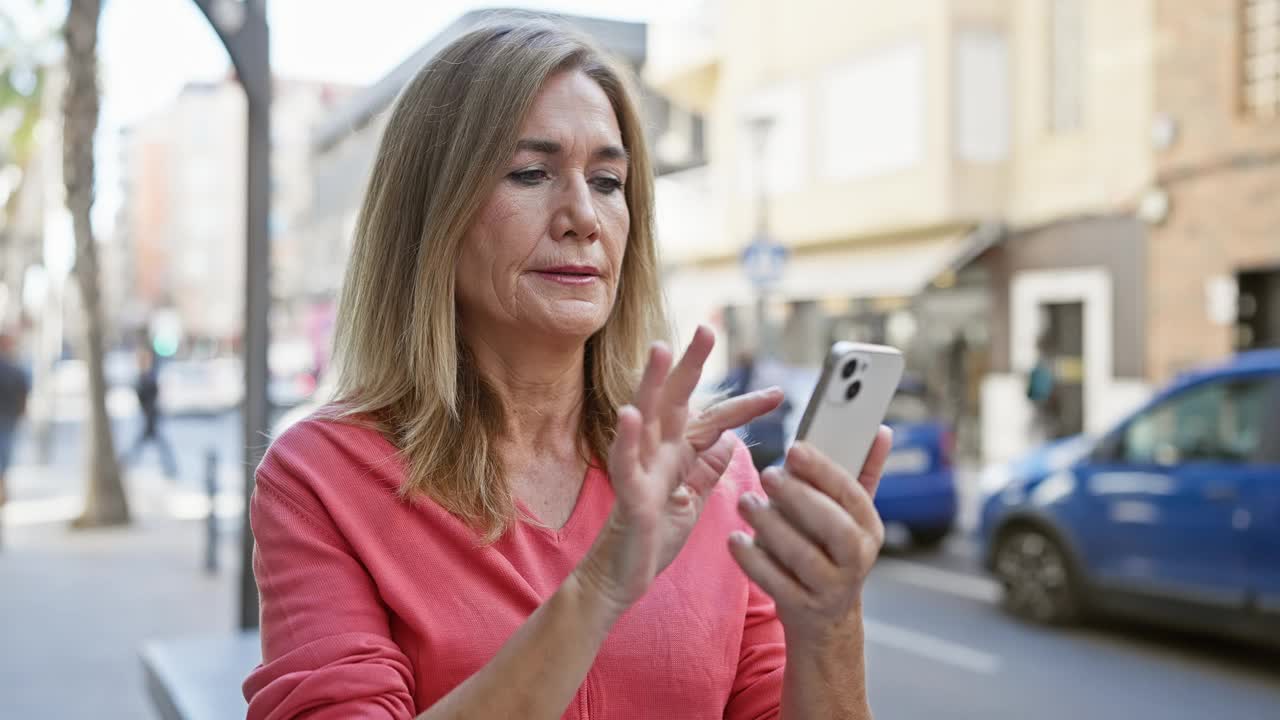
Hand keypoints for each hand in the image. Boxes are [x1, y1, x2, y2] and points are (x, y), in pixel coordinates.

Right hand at [574, 326, 783, 616]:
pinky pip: (624, 463)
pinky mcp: (627, 496)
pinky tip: (629, 414)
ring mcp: (638, 470)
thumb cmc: (653, 538)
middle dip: (690, 364)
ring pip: (644, 419)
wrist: (623, 579)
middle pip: (675, 400)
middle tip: (706, 329)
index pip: (712, 421)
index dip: (743, 406)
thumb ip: (707, 468)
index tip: (779, 394)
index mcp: (676, 455)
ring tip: (660, 350)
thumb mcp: (693, 500)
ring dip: (651, 384)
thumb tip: (728, 439)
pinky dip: (626, 438)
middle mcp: (656, 453)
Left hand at [729, 428, 892, 647]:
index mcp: (870, 528)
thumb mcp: (852, 518)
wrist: (826, 620)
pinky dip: (753, 561)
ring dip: (771, 526)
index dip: (824, 471)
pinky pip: (776, 583)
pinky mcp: (802, 608)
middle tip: (768, 475)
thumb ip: (863, 473)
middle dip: (799, 498)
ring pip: (803, 556)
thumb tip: (881, 430)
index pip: (852, 495)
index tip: (794, 449)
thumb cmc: (833, 553)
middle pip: (834, 528)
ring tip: (746, 503)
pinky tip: (736, 539)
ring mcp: (830, 588)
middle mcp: (857, 559)